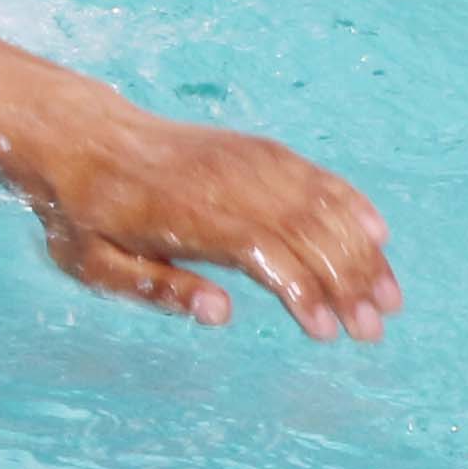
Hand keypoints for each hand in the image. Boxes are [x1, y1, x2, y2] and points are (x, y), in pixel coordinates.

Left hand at [17, 103, 398, 341]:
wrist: (79, 136)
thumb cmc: (83, 212)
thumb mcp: (95, 263)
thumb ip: (158, 288)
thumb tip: (222, 314)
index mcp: (184, 215)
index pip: (264, 252)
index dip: (302, 291)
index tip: (326, 332)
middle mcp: (223, 182)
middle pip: (305, 231)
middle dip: (347, 282)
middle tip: (371, 331)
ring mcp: (242, 161)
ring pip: (320, 203)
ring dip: (360, 252)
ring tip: (388, 299)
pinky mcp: (253, 150)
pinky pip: (312, 174)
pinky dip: (349, 202)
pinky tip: (377, 234)